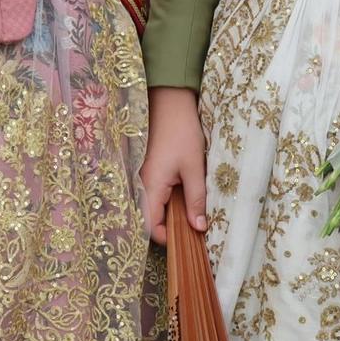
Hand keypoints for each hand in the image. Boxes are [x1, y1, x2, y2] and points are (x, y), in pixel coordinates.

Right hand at [140, 87, 207, 243]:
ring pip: (153, 207)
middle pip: (150, 219)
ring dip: (171, 214)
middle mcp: (141, 185)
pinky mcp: (149, 171)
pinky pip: (155, 195)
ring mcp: (143, 178)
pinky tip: (186, 196)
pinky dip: (169, 202)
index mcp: (150, 187)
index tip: (189, 238)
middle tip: (194, 228)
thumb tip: (198, 228)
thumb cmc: (182, 132)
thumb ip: (196, 199)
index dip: (167, 238)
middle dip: (171, 228)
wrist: (170, 102)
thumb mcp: (194, 167)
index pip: (150, 226)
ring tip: (192, 213)